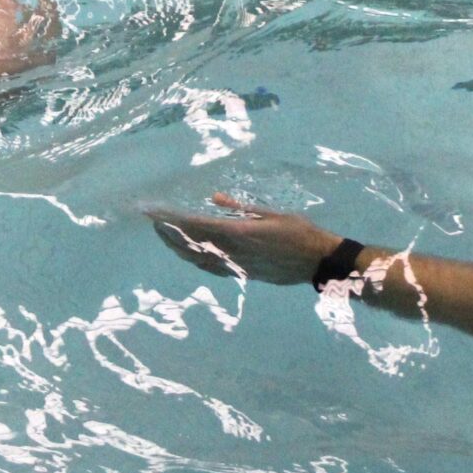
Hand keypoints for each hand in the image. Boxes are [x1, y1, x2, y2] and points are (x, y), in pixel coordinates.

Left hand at [150, 193, 342, 285]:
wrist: (318, 262)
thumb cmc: (300, 232)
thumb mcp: (273, 214)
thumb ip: (242, 208)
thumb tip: (214, 198)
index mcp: (240, 233)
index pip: (197, 226)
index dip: (173, 219)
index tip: (156, 212)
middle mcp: (234, 253)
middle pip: (192, 244)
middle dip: (170, 233)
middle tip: (153, 221)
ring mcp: (237, 267)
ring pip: (198, 259)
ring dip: (178, 248)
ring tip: (164, 236)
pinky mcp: (243, 274)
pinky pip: (211, 269)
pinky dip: (195, 260)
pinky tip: (189, 255)